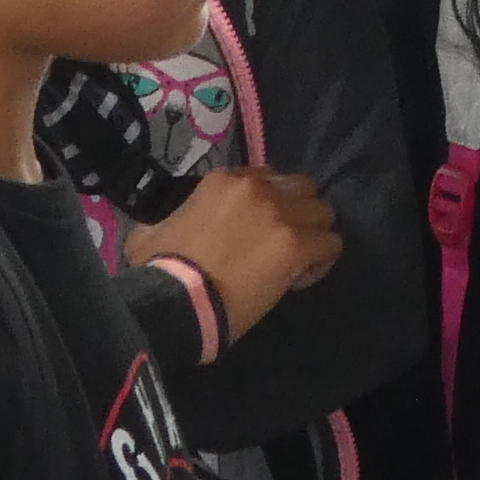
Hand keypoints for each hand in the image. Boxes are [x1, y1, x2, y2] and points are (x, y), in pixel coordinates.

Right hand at [139, 166, 338, 336]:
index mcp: (223, 181)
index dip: (268, 205)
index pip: (267, 178)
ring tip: (299, 260)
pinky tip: (301, 278)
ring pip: (323, 213)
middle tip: (285, 240)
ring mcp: (279, 216)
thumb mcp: (149, 231)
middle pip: (302, 188)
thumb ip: (167, 218)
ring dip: (314, 235)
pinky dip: (321, 262)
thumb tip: (165, 224)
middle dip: (299, 211)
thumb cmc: (160, 270)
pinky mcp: (296, 246)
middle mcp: (256, 189)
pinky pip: (330, 245)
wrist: (177, 301)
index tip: (258, 231)